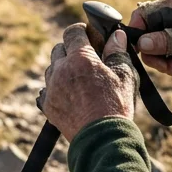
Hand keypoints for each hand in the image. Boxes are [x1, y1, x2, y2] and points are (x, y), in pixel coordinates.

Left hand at [38, 24, 135, 140]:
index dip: (81, 31)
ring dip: (62, 69)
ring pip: (52, 69)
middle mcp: (61, 70)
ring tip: (78, 80)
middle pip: (59, 49)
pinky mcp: (47, 105)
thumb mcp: (125, 76)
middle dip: (71, 50)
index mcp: (80, 58)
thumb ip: (117, 52)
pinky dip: (56, 89)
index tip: (88, 35)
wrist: (102, 140)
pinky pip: (46, 90)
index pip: (73, 32)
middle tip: (86, 59)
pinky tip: (69, 95)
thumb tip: (116, 36)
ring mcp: (51, 88)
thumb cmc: (116, 106)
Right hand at [129, 0, 171, 76]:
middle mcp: (168, 17)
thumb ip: (165, 40)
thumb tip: (141, 44)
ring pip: (153, 50)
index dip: (137, 33)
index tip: (141, 51)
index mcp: (171, 6)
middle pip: (145, 36)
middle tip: (168, 66)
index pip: (141, 16)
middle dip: (155, 55)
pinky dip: (171, 65)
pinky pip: (164, 56)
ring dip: (164, 63)